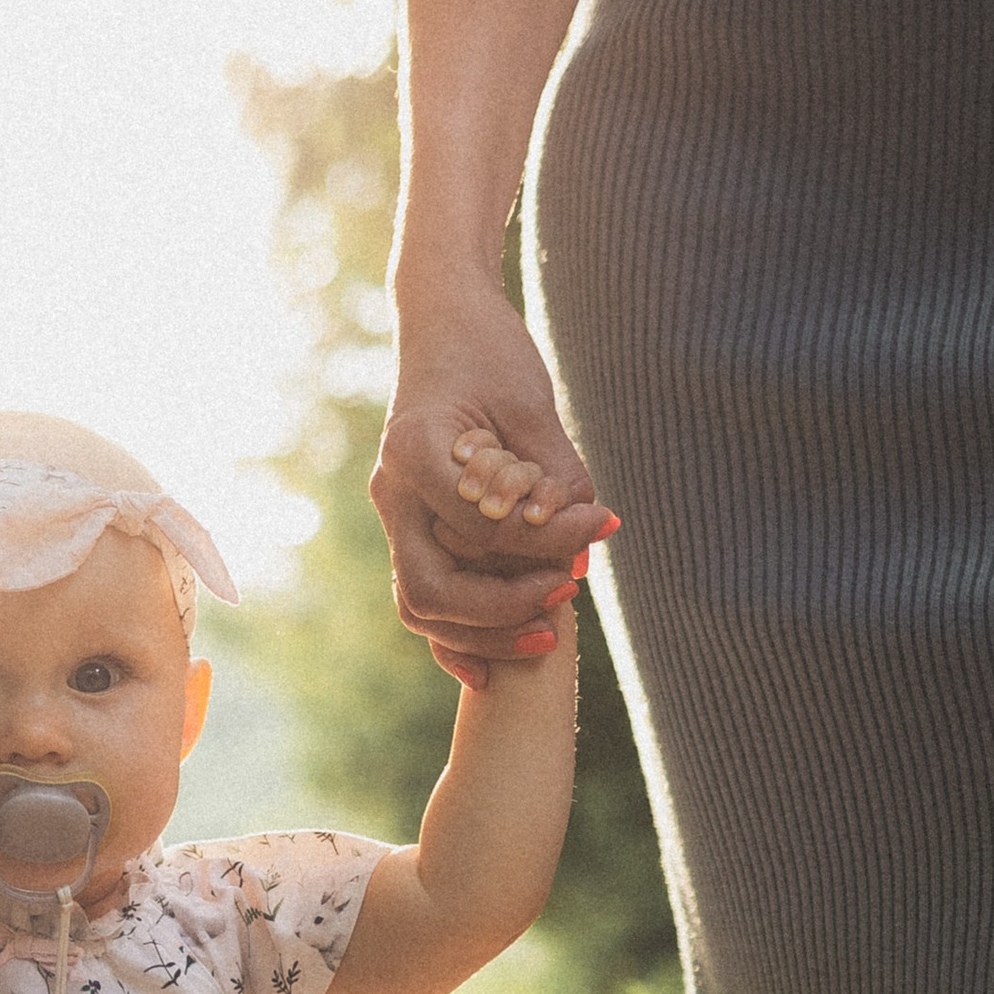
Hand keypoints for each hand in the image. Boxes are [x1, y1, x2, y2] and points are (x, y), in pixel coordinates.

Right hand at [374, 287, 617, 687]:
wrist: (443, 322)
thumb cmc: (488, 350)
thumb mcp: (532, 404)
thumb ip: (555, 474)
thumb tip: (585, 540)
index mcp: (415, 453)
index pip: (482, 528)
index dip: (547, 540)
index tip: (600, 524)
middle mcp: (392, 492)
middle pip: (434, 587)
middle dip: (505, 607)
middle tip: (568, 592)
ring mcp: (395, 514)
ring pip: (420, 605)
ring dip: (483, 632)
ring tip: (549, 634)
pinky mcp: (411, 528)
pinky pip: (420, 597)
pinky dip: (455, 636)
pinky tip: (490, 671)